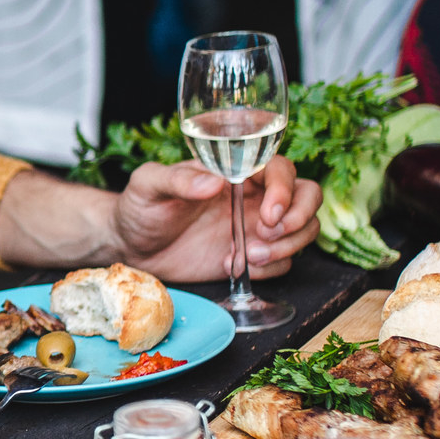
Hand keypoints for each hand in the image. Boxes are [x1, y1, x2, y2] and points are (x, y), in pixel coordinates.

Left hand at [113, 156, 320, 282]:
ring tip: (250, 256)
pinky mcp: (251, 256)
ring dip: (288, 246)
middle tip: (267, 233)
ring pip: (304, 230)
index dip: (285, 190)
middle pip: (308, 196)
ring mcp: (256, 227)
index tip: (268, 214)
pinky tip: (234, 266)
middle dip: (300, 217)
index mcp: (235, 171)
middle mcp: (253, 196)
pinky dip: (271, 267)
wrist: (131, 245)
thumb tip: (213, 183)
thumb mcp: (148, 186)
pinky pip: (283, 262)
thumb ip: (177, 179)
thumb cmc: (139, 207)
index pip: (281, 170)